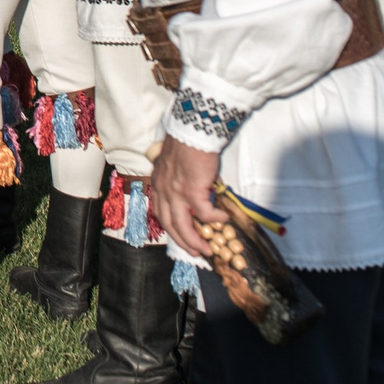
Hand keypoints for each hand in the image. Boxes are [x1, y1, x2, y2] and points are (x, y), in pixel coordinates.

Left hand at [149, 137, 230, 258]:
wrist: (192, 131)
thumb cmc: (187, 144)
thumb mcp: (175, 165)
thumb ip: (179, 180)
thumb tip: (196, 192)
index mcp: (159, 184)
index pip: (161, 212)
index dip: (171, 227)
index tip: (182, 238)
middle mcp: (163, 190)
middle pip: (170, 224)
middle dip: (183, 242)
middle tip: (196, 252)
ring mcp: (176, 192)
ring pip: (183, 225)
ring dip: (195, 241)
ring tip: (208, 250)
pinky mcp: (192, 191)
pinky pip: (205, 213)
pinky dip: (214, 219)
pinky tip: (224, 218)